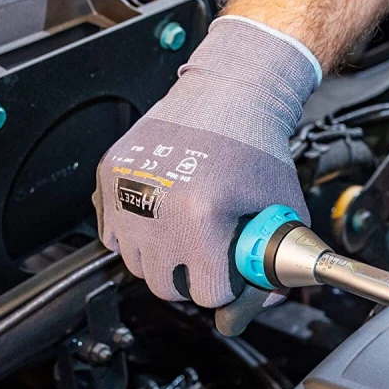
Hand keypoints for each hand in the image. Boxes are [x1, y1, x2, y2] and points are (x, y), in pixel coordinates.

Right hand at [93, 15, 318, 325]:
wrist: (227, 93)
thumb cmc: (256, 146)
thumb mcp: (280, 206)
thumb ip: (277, 258)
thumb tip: (271, 295)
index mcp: (202, 221)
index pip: (206, 293)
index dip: (223, 286)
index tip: (227, 273)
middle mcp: (158, 212)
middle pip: (165, 287)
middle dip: (188, 279)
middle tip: (204, 258)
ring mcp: (126, 194)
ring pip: (136, 264)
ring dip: (160, 259)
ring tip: (184, 234)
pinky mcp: (109, 177)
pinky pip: (112, 234)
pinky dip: (133, 236)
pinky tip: (160, 220)